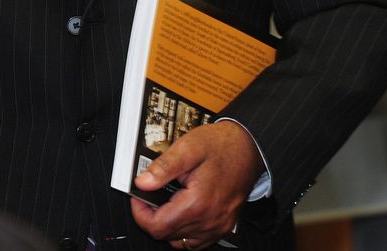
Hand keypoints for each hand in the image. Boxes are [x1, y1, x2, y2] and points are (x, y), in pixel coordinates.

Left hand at [130, 121, 262, 249]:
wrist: (248, 147)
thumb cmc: (221, 146)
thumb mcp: (188, 147)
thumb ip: (163, 166)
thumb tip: (142, 182)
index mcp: (198, 203)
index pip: (157, 227)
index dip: (140, 213)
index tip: (138, 197)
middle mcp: (209, 220)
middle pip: (167, 235)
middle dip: (153, 216)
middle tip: (151, 193)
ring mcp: (218, 226)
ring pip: (181, 241)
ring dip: (168, 225)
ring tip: (167, 200)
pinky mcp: (223, 226)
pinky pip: (197, 241)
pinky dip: (184, 231)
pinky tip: (182, 210)